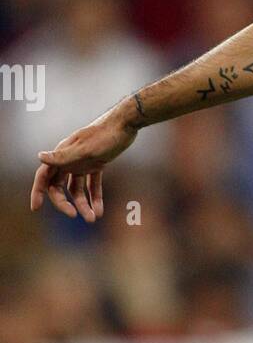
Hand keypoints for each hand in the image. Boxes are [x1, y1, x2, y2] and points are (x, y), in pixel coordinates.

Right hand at [30, 103, 139, 221]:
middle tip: (74, 215)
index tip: (36, 208)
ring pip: (77, 189)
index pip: (44, 176)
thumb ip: (63, 156)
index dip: (38, 191)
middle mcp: (69, 159)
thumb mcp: (85, 149)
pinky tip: (100, 211)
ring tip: (93, 218)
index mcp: (62, 154)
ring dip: (83, 204)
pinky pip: (93, 185)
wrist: (127, 123)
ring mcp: (82, 162)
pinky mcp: (96, 164)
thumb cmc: (105, 134)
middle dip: (64, 202)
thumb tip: (39, 157)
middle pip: (59, 186)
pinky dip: (95, 198)